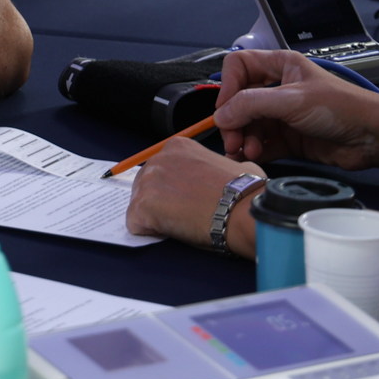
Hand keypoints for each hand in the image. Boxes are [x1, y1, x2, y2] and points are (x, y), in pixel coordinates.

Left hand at [126, 136, 264, 248]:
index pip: (162, 170)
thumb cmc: (242, 190)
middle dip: (160, 201)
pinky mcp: (141, 206)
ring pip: (139, 204)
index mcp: (177, 147)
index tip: (186, 199)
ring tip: (181, 223)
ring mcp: (147, 182)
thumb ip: (213, 165)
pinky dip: (149, 231)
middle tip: (183, 214)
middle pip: (146, 185)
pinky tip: (172, 230)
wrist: (240, 209)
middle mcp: (158, 159)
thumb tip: (221, 175)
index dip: (172, 188)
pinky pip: (135, 224)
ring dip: (155, 216)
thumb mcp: (229, 163)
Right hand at [215, 50, 378, 170]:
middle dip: (233, 121)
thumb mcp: (292, 100)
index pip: (239, 67)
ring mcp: (282, 114)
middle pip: (239, 101)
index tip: (226, 110)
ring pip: (247, 125)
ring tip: (248, 152)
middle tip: (232, 140)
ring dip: (243, 139)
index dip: (228, 87)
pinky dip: (253, 151)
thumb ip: (252, 105)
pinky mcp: (288, 139)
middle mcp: (278, 88)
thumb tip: (221, 115)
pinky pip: (260, 144)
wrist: (371, 137)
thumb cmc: (342, 107)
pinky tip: (253, 158)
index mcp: (280, 66)